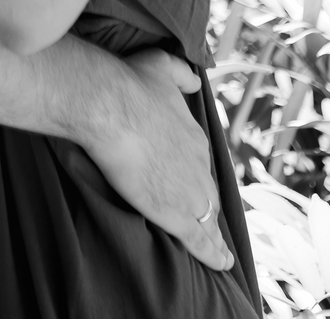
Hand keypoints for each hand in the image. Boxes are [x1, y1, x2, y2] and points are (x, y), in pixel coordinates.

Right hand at [62, 46, 232, 271]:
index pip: (199, 164)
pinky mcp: (175, 214)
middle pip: (207, 193)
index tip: (190, 179)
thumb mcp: (162, 67)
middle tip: (203, 216)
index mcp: (193, 136)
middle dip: (206, 205)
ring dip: (213, 234)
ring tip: (218, 250)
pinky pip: (199, 241)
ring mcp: (190, 192)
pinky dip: (212, 254)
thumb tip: (195, 80)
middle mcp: (198, 166)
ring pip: (207, 219)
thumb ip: (181, 75)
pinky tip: (220, 263)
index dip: (194, 174)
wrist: (108, 107)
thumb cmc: (129, 84)